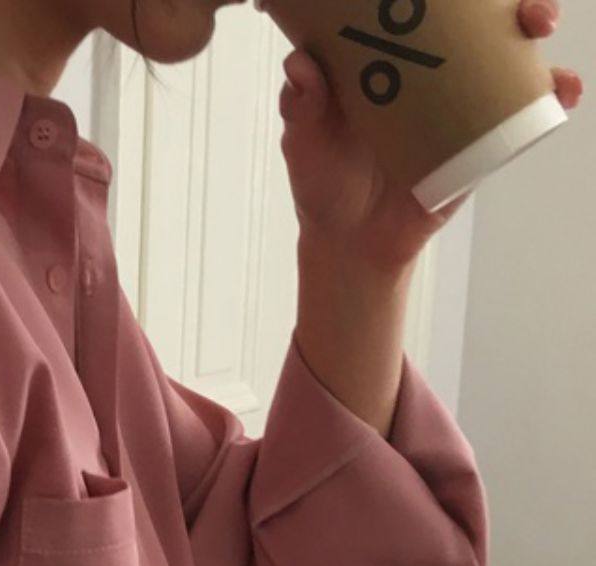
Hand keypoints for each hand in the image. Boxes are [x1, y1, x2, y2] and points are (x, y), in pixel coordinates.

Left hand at [275, 0, 582, 272]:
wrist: (348, 244)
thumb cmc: (323, 184)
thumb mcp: (305, 142)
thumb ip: (302, 106)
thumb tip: (301, 66)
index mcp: (390, 60)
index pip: (428, 10)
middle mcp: (432, 74)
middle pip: (482, 24)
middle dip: (511, 3)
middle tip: (521, 8)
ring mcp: (460, 106)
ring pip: (509, 59)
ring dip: (534, 36)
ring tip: (539, 31)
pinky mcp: (479, 143)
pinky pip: (521, 113)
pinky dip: (549, 97)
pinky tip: (561, 91)